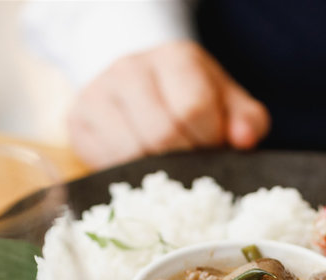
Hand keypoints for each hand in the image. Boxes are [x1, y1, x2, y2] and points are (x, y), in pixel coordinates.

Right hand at [68, 40, 270, 168]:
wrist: (141, 86)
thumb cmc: (190, 98)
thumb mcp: (226, 102)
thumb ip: (247, 120)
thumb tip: (244, 141)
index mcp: (174, 58)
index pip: (193, 108)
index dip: (208, 140)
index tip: (212, 147)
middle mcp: (130, 69)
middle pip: (161, 133)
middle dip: (184, 161)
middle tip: (191, 166)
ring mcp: (98, 93)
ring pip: (131, 152)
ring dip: (156, 172)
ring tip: (168, 168)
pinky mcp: (77, 121)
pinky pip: (106, 163)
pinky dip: (129, 176)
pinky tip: (143, 168)